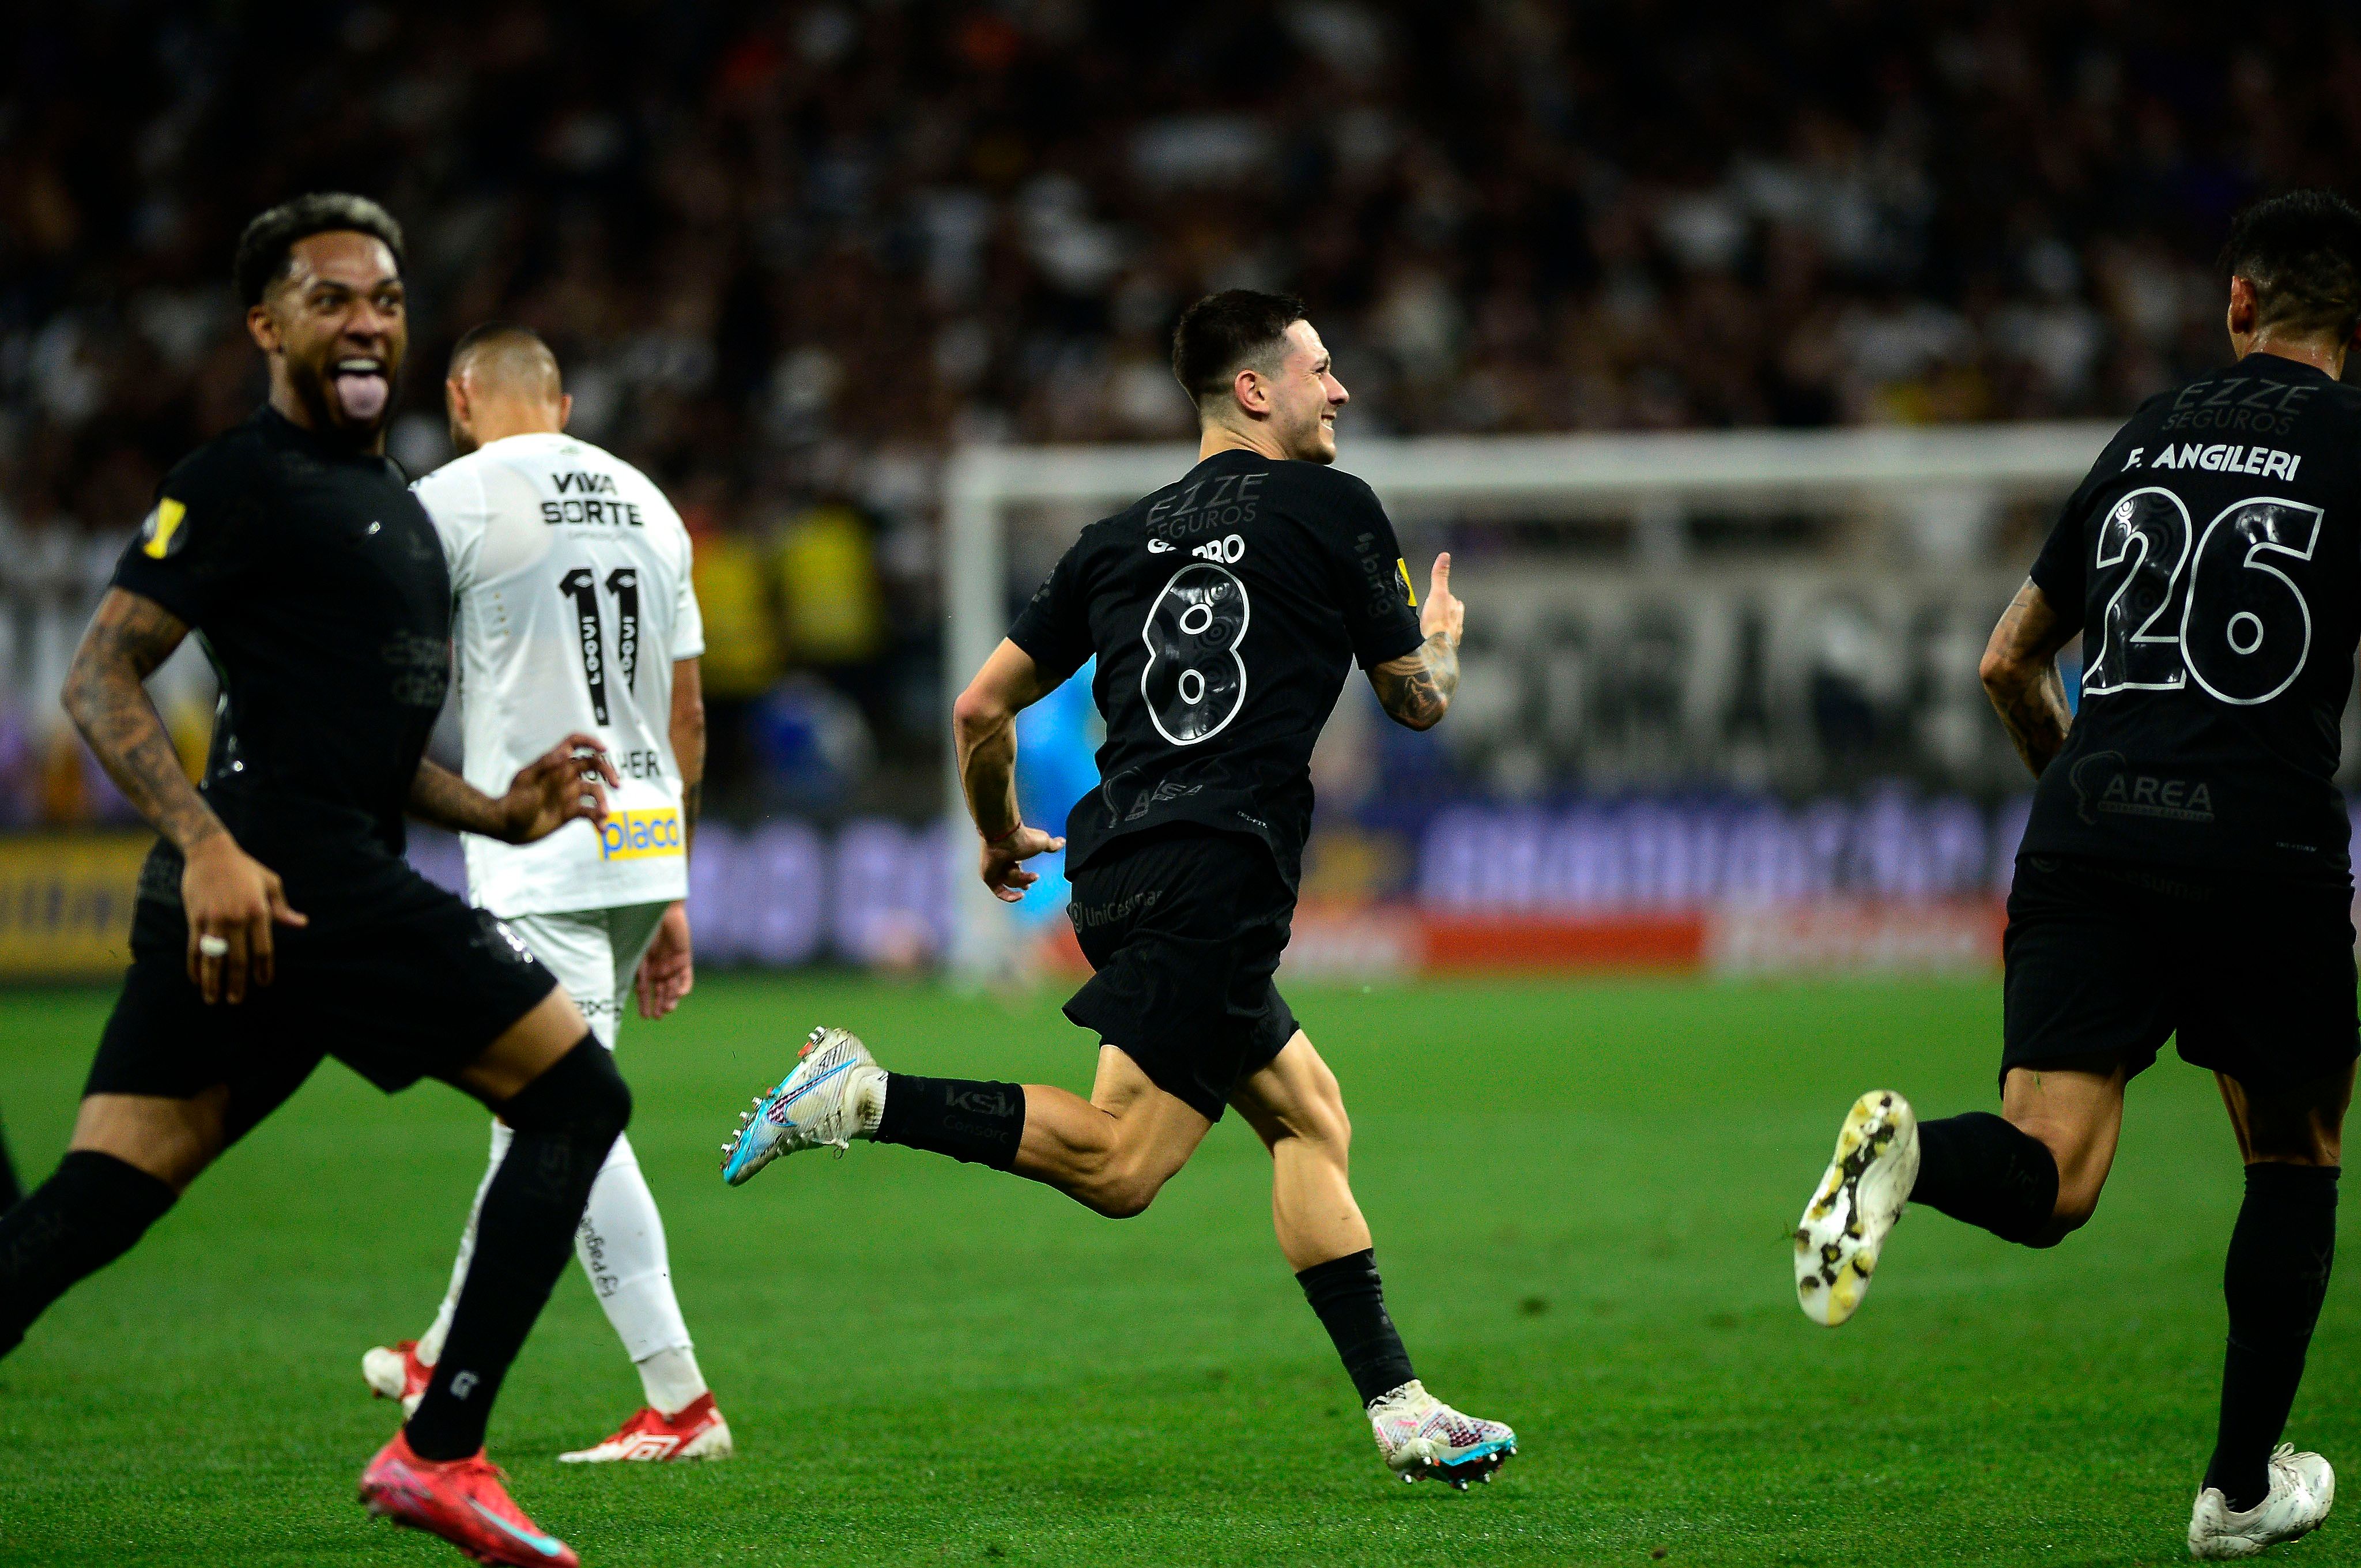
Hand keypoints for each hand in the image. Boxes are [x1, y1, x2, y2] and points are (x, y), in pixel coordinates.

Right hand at [180, 834, 306, 1004]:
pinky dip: (195, 965)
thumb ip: (282, 908)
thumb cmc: (245, 868)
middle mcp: (237, 919)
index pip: (264, 949)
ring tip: (213, 998)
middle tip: (236, 1001)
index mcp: (259, 912)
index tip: (263, 984)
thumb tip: (301, 924)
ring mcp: (214, 919)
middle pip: (238, 959)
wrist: (210, 852)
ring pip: (214, 958)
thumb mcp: (270, 883)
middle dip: (238, 983)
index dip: (264, 970)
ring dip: (213, 981)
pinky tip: (196, 978)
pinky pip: (195, 948)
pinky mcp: (195, 918)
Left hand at [496, 733, 619, 843]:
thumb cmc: (513, 801)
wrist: (507, 827)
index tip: (603, 750)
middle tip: (616, 784)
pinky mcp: (570, 812)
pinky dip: (598, 820)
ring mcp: (569, 795)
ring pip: (595, 792)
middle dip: (607, 771)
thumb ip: (544, 765)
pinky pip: (590, 813)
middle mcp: (565, 776)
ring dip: (603, 802)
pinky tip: (601, 829)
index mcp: (554, 764)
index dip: (590, 742)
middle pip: (593, 766)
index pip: (574, 744)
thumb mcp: (525, 780)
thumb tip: (566, 755)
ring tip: (603, 815)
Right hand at [635, 901, 693, 1018]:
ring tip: (667, 1010)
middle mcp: (658, 967)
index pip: (644, 990)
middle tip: (657, 1017)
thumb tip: (626, 987)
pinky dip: (683, 987)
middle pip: (660, 991)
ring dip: (670, 1000)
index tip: (645, 1017)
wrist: (660, 910)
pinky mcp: (684, 958)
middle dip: (659, 1005)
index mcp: (644, 967)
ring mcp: (672, 964)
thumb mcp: (634, 950)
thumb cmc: (642, 927)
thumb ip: (632, 967)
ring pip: (673, 987)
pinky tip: (679, 995)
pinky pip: (686, 977)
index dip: (645, 1004)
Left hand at [979, 822, 1064, 902]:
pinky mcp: (988, 877)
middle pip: (1014, 878)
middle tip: (1029, 885)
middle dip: (1023, 881)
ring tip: (1030, 876)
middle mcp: (1002, 862)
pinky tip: (1020, 896)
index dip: (1025, 875)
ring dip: (1022, 880)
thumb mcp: (1042, 842)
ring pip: (1011, 883)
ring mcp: (994, 870)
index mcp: (1012, 854)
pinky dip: (1010, 896)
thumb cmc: (1023, 839)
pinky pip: (1000, 892)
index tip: (1035, 877)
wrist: (1006, 838)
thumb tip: (1063, 841)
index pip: (1017, 868)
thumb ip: (1052, 844)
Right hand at [1421, 552, 1462, 647]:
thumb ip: (1440, 576)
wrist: (1434, 649)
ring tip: (1434, 626)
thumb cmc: (1436, 624)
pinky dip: (1438, 639)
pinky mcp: (1444, 648)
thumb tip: (1445, 557)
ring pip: (1449, 628)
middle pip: (1452, 614)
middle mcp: (1456, 623)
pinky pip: (1442, 641)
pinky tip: (1432, 640)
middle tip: (1435, 611)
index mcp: (1455, 609)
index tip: (1441, 596)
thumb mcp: (1438, 594)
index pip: (1453, 600)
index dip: (1446, 597)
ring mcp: (1451, 636)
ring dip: (1443, 626)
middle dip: (1445, 612)